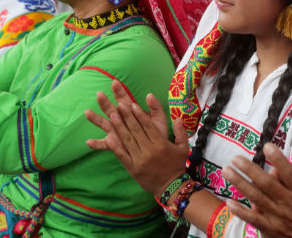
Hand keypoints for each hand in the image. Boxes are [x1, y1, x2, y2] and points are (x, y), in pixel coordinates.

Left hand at [85, 80, 188, 196]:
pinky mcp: (132, 168)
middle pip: (136, 131)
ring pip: (127, 141)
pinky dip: (115, 146)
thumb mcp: (183, 148)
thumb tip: (178, 118)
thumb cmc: (177, 165)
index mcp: (161, 144)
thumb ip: (181, 132)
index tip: (133, 105)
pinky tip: (108, 137)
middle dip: (127, 117)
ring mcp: (140, 160)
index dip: (140, 115)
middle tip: (119, 105)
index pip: (148, 126)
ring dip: (119, 127)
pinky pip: (122, 156)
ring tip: (112, 115)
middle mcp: (150, 150)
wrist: (171, 187)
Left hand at [222, 143, 291, 237]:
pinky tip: (229, 202)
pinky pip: (253, 220)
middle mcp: (288, 203)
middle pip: (267, 184)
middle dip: (250, 170)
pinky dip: (241, 212)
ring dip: (240, 184)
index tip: (267, 146)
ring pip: (256, 197)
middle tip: (236, 158)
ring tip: (227, 171)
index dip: (279, 159)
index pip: (289, 173)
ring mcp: (277, 216)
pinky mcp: (270, 229)